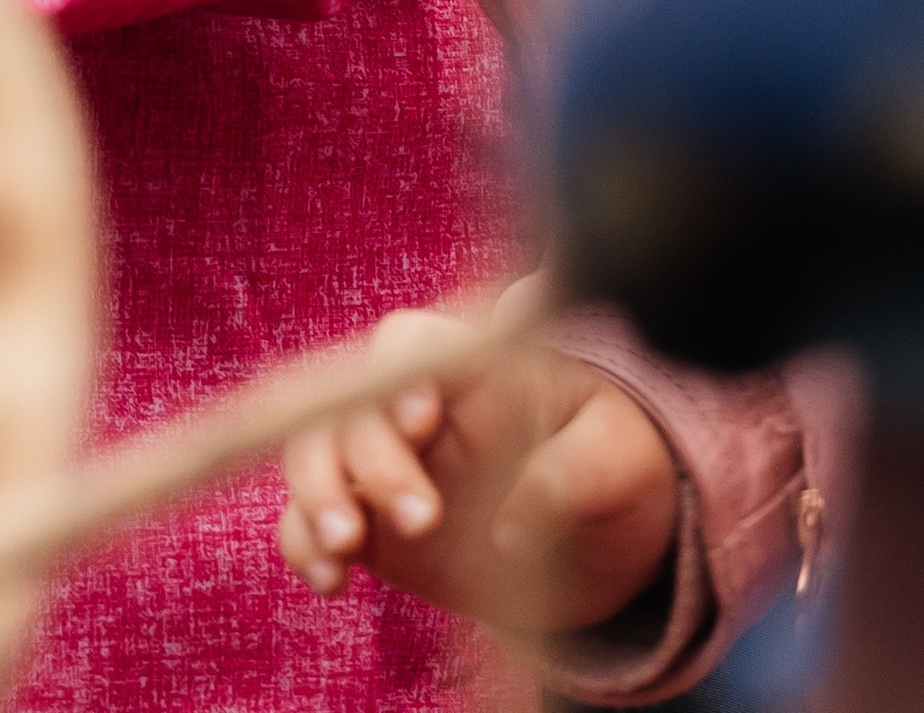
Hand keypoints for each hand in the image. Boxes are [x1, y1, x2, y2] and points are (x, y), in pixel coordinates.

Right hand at [277, 295, 679, 641]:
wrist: (601, 537)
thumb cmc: (616, 466)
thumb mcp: (620, 460)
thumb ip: (573, 474)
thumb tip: (514, 524)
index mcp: (469, 365)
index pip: (411, 343)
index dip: (403, 374)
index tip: (423, 420)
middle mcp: (410, 404)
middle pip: (352, 401)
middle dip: (371, 455)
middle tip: (423, 520)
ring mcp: (382, 460)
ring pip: (314, 449)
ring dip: (317, 492)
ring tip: (345, 547)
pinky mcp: (368, 519)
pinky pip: (308, 518)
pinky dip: (303, 542)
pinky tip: (329, 580)